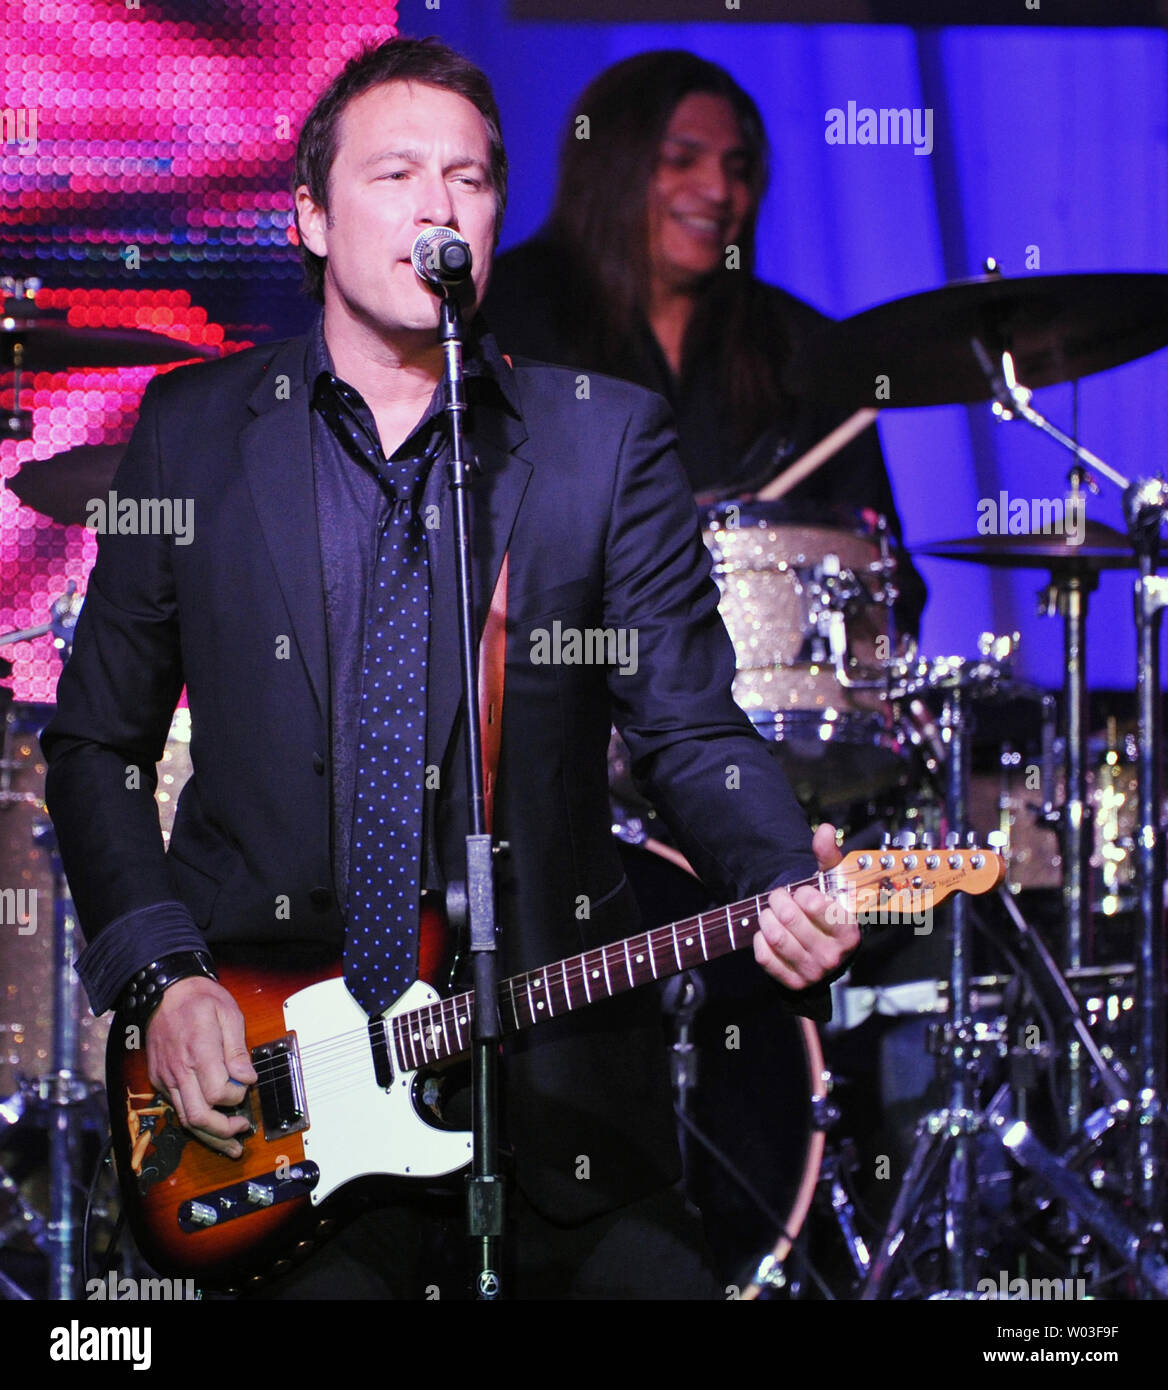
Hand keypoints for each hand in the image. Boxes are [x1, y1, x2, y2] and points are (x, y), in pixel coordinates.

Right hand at [145, 975, 257, 1156]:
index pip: (218, 1092)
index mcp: (198, 1051)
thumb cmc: (200, 1000)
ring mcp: (165, 1077)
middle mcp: (178, 1070)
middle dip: (223, 1132)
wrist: (165, 992)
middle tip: (242, 1132)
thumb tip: (247, 1080)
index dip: (237, 1097)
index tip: (247, 1087)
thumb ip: (237, 1051)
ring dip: (208, 1136)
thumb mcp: (228, 1014)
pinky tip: (210, 1124)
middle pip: (198, 1116)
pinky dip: (194, 1120)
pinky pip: (176, 1108)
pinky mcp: (158, 1080)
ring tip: (230, 1146)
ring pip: (185, 1119)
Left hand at [753, 823, 859, 989]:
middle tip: (778, 896)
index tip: (802, 892)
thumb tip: (824, 831)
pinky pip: (765, 957)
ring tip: (770, 912)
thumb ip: (828, 856)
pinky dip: (759, 940)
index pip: (820, 908)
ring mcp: (813, 972)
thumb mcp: (830, 882)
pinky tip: (766, 932)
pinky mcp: (792, 983)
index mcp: (849, 932)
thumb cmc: (823, 909)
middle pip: (791, 919)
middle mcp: (834, 956)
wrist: (817, 944)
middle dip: (778, 900)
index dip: (804, 895)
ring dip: (766, 918)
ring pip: (775, 937)